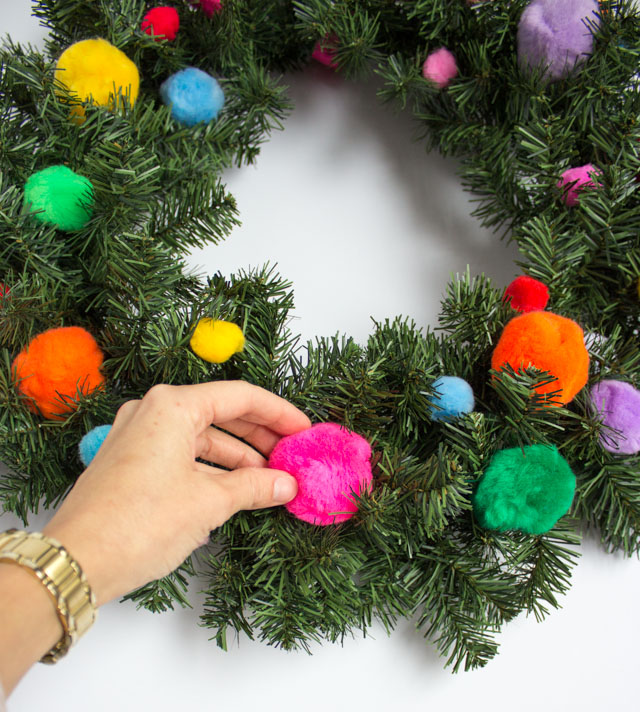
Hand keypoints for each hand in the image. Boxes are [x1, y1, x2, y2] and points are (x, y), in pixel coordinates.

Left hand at [42, 380, 310, 605]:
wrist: (77, 562)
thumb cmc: (142, 522)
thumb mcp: (209, 502)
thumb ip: (255, 486)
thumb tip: (287, 484)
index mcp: (172, 405)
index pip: (241, 397)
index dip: (279, 413)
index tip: (305, 431)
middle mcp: (152, 411)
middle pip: (221, 415)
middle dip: (259, 439)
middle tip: (291, 458)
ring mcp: (137, 435)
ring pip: (201, 438)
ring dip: (236, 459)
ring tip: (269, 482)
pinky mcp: (130, 460)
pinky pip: (181, 454)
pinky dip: (210, 470)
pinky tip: (234, 492)